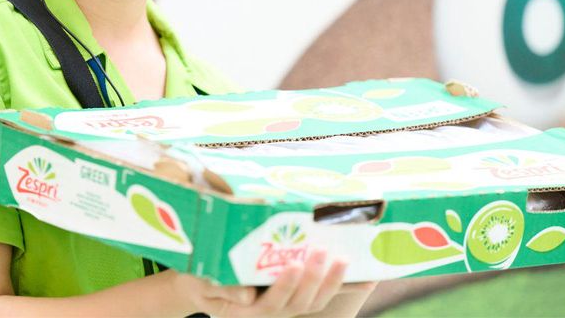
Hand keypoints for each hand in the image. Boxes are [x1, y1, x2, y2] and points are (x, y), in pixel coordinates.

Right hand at [175, 249, 346, 317]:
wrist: (203, 287)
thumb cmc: (200, 281)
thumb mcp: (202, 284)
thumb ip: (221, 288)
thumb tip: (245, 293)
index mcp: (247, 311)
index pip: (271, 303)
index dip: (284, 287)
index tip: (293, 266)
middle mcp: (269, 312)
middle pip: (298, 304)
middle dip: (313, 280)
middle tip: (322, 252)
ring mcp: (284, 306)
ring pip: (313, 302)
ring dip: (331, 283)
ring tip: (343, 259)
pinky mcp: (294, 297)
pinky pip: (320, 295)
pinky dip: (343, 286)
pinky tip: (364, 276)